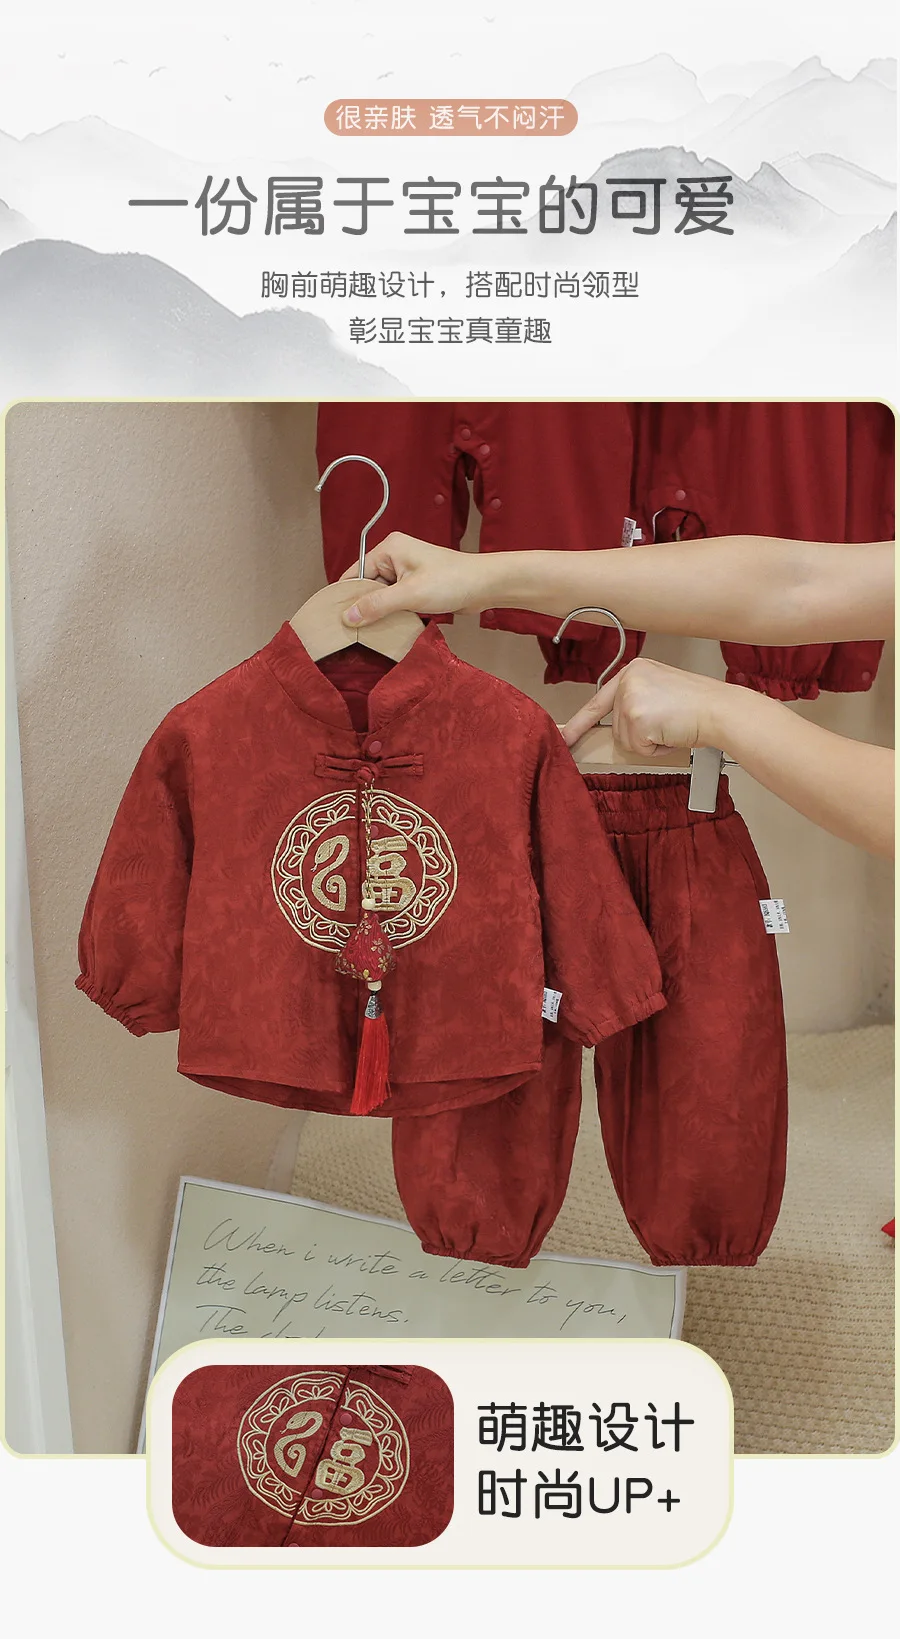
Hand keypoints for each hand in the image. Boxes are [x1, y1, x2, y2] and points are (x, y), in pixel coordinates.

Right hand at [339, 533, 489, 626]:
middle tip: (355, 631)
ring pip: (382, 596)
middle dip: (364, 607)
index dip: (347, 596)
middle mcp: (395, 557)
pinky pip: (396, 601)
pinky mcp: (417, 586)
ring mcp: (407, 572)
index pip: (356, 573)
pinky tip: (390, 628)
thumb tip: (348, 616)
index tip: (337, 619)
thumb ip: (376, 605)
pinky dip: (393, 614)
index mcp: (389, 549)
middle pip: (368, 585)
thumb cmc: (452, 581)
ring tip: (372, 632)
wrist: (485, 586)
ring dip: (380, 613)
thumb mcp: (409, 594)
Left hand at [561, 657, 733, 756]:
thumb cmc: (699, 705)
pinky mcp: (637, 718)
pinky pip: (637, 749)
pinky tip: (672, 732)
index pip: (599, 701)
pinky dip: (656, 749)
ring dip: (650, 742)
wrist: (720, 710)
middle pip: (615, 727)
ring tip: (672, 726)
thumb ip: (635, 704)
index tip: (563, 735)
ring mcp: (631, 699)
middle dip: (640, 735)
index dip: (580, 722)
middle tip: (668, 722)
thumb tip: (611, 732)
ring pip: (625, 741)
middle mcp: (628, 680)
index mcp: (634, 671)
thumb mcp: (660, 693)